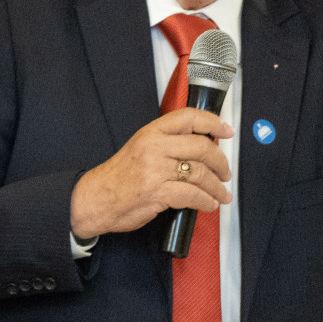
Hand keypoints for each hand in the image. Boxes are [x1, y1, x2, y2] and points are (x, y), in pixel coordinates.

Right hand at [69, 108, 233, 238]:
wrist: (95, 199)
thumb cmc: (119, 176)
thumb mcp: (141, 147)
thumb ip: (168, 143)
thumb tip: (202, 146)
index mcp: (152, 132)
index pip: (189, 117)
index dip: (213, 122)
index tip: (226, 131)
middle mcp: (155, 147)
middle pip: (201, 147)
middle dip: (220, 162)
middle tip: (225, 172)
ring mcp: (156, 169)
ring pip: (200, 173)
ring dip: (216, 186)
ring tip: (221, 193)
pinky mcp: (158, 192)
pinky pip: (192, 195)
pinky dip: (206, 201)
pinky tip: (209, 203)